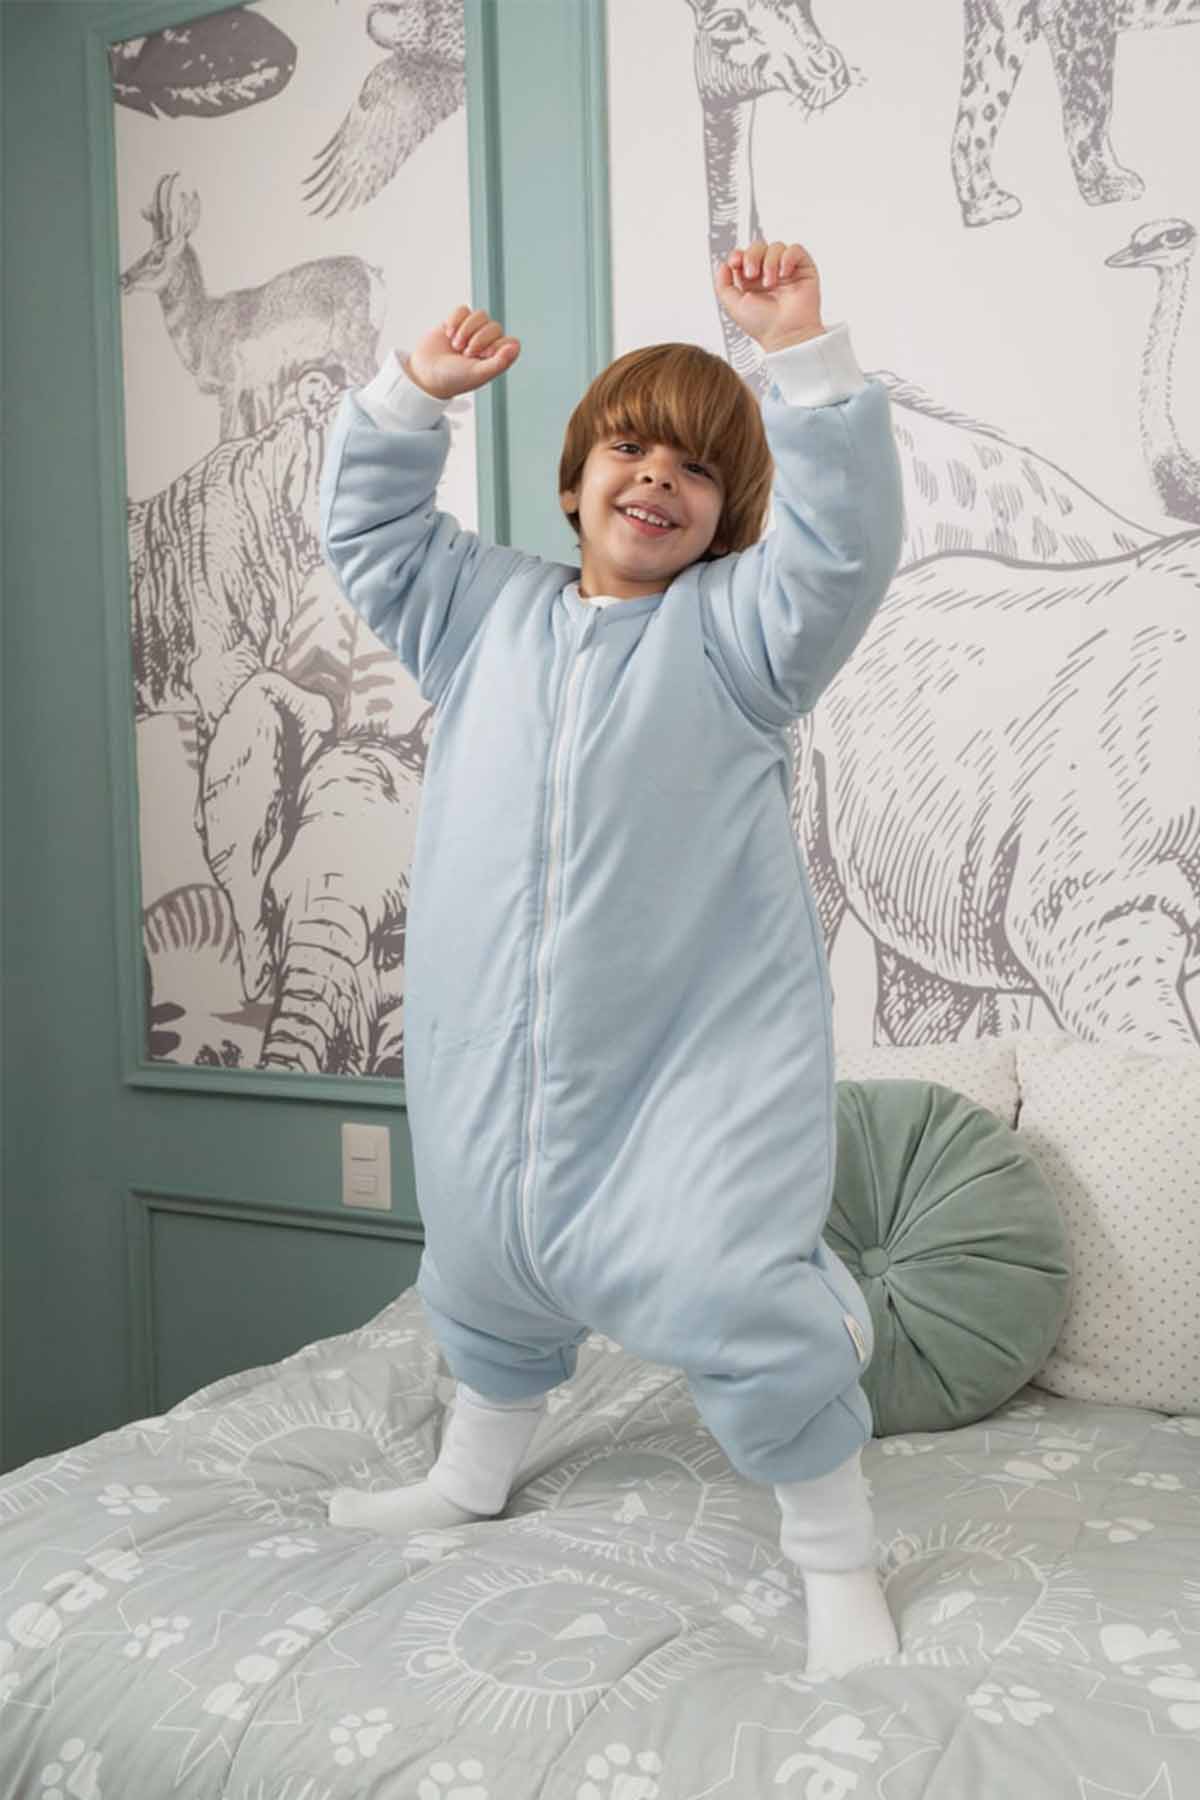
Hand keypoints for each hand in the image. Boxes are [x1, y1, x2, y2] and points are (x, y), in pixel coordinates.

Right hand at [405, 305, 520, 400]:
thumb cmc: (453, 378)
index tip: (483, 356)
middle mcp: (488, 344)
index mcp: (497, 359)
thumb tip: (515, 347)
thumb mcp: (477, 374)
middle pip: (495, 326)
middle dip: (478, 339)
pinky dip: (455, 320)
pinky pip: (463, 309)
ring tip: (455, 346)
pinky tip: (448, 334)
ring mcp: (473, 331)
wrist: (425, 373)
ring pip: (480, 315)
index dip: (497, 346)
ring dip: (466, 330)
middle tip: (465, 354)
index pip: (511, 342)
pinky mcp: (457, 321)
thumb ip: (498, 363)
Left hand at [713, 240, 824, 351]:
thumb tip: (723, 265)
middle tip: (752, 274)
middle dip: (752, 256)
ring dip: (770, 262)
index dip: (739, 255)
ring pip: (776, 247)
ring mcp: (785, 271)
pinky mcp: (803, 269)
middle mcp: (768, 274)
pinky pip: (795, 250)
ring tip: (771, 282)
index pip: (744, 256)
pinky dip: (788, 258)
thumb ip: (723, 285)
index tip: (735, 262)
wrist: (785, 334)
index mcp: (751, 282)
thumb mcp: (733, 306)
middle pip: (758, 246)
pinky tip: (784, 273)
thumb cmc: (763, 326)